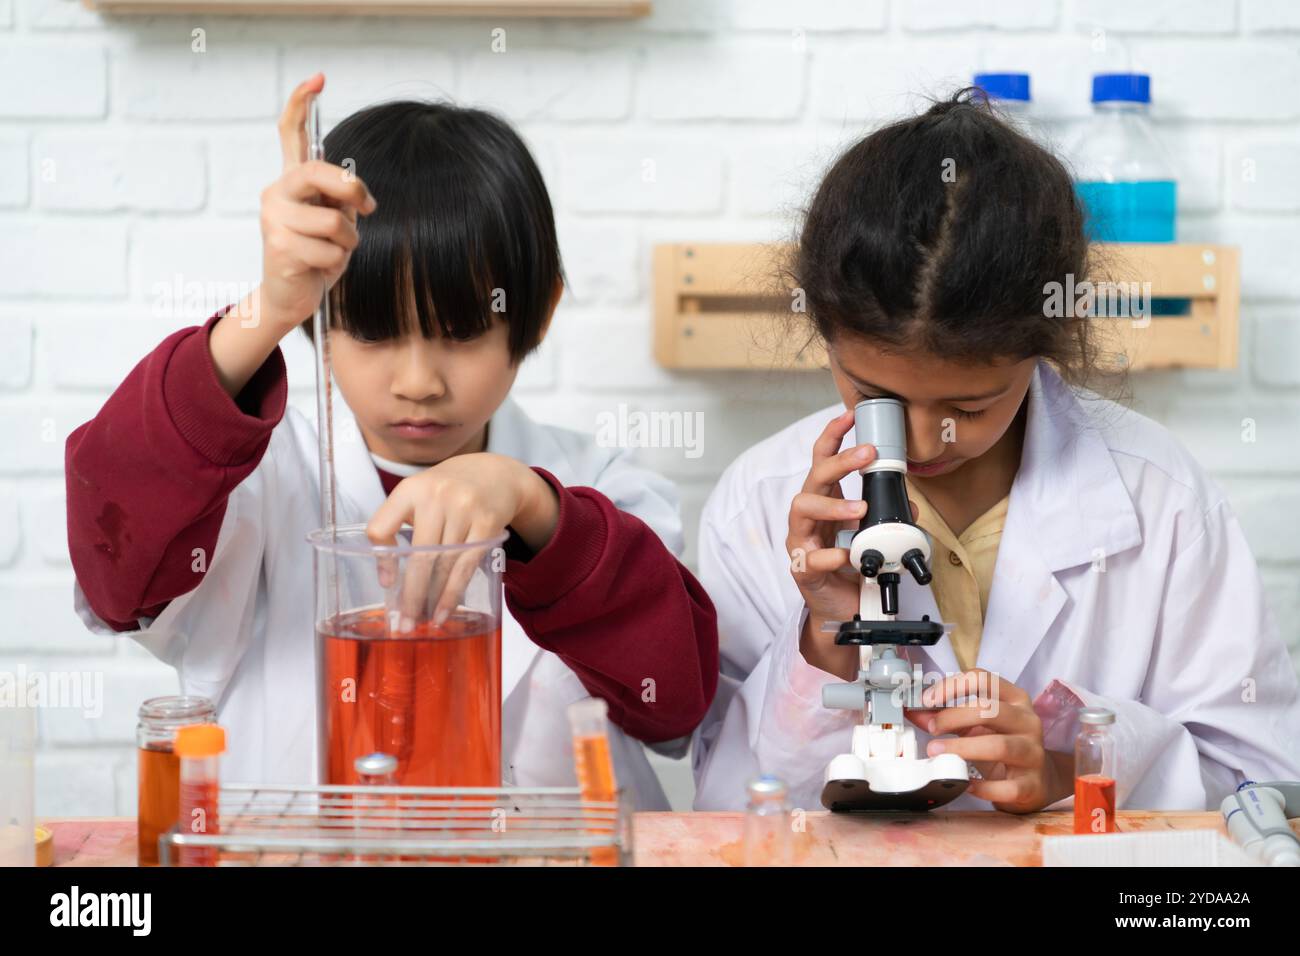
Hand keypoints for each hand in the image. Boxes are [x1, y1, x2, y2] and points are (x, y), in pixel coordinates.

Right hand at [257, 73, 376, 332]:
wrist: (290, 297)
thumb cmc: (316, 257)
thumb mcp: (336, 222)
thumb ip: (342, 200)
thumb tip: (356, 191)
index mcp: (292, 182)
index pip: (290, 134)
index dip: (301, 104)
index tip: (318, 79)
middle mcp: (276, 192)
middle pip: (319, 172)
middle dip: (351, 189)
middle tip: (365, 207)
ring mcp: (274, 218)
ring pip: (334, 222)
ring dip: (346, 243)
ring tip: (332, 252)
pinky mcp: (279, 246)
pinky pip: (330, 251)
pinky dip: (336, 264)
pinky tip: (318, 268)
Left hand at [365, 454, 558, 626]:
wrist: (494, 473)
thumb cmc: (447, 492)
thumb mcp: (417, 498)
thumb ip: (396, 529)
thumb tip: (387, 580)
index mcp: (410, 489)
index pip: (381, 528)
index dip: (381, 560)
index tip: (387, 584)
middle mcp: (436, 496)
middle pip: (419, 556)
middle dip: (411, 595)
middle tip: (404, 624)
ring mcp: (465, 509)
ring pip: (444, 565)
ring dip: (433, 599)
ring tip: (423, 622)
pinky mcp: (488, 523)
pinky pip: (466, 566)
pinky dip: (453, 593)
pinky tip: (444, 610)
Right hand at [788, 409, 916, 679]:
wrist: (840, 609)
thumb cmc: (850, 566)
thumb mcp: (873, 536)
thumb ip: (889, 516)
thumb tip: (913, 504)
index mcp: (825, 501)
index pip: (822, 460)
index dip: (832, 436)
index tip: (848, 416)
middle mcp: (809, 516)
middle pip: (814, 478)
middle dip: (839, 462)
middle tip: (866, 455)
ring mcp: (802, 540)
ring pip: (802, 508)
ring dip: (833, 505)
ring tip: (858, 509)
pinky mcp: (802, 568)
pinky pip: (810, 557)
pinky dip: (829, 554)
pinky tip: (845, 554)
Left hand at [907, 668, 1073, 812]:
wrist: (1039, 781)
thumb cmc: (1003, 746)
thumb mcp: (976, 726)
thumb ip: (946, 717)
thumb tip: (914, 711)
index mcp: (1015, 700)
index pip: (983, 680)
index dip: (952, 686)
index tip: (928, 699)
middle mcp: (1027, 722)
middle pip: (990, 710)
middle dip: (953, 717)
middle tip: (931, 728)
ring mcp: (1033, 753)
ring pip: (998, 746)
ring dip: (962, 748)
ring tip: (937, 752)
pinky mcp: (1032, 784)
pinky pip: (1006, 787)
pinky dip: (982, 787)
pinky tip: (965, 784)